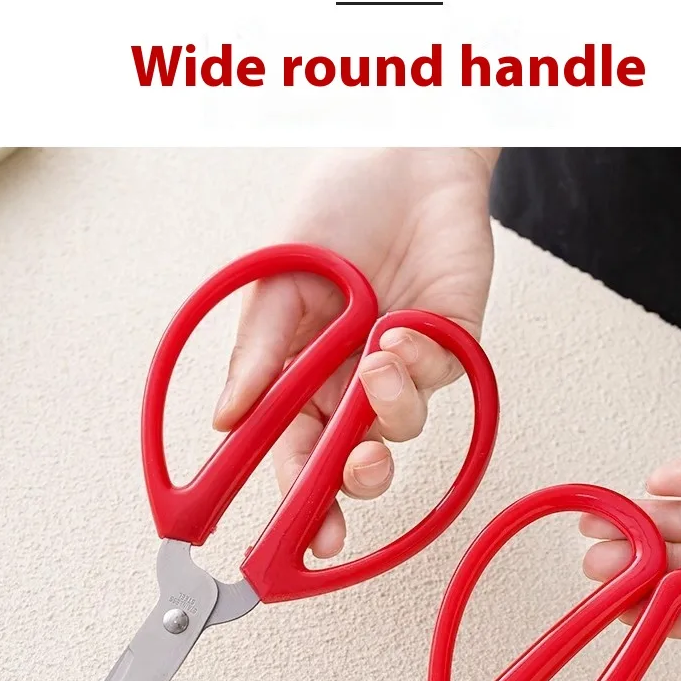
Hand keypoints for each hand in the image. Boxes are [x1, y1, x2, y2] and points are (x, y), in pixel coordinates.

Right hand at [213, 147, 497, 557]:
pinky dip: (422, 365)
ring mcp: (406, 363)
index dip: (300, 495)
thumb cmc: (335, 206)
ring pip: (402, 424)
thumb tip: (226, 421)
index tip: (303, 534)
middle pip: (354, 458)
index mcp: (304, 373)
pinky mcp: (454, 339)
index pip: (298, 451)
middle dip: (355, 481)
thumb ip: (258, 354)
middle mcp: (354, 379)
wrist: (400, 146)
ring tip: (378, 363)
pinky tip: (402, 334)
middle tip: (355, 473)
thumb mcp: (277, 280)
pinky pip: (443, 376)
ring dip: (390, 409)